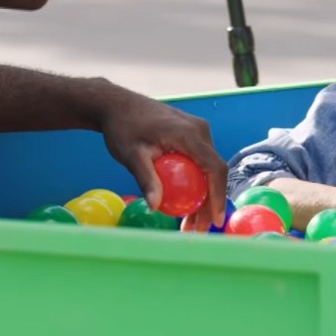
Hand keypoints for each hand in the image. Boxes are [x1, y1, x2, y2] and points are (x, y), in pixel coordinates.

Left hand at [94, 82, 227, 231]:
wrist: (117, 105)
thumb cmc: (122, 127)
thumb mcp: (132, 155)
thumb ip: (146, 179)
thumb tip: (154, 206)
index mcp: (189, 134)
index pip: (215, 168)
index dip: (218, 195)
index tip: (214, 220)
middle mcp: (200, 130)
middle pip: (215, 171)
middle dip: (210, 203)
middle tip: (196, 230)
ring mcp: (197, 131)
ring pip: (209, 168)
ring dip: (204, 195)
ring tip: (189, 223)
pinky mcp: (191, 134)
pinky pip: (201, 161)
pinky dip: (196, 182)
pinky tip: (184, 202)